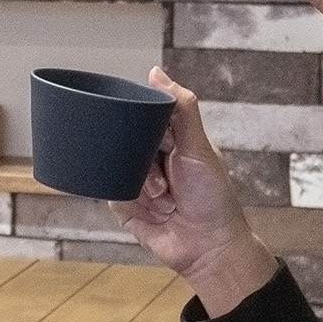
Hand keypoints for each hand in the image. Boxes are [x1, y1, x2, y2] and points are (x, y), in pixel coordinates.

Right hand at [111, 68, 280, 315]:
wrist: (208, 249)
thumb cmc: (213, 199)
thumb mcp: (199, 148)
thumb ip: (181, 109)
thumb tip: (155, 72)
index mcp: (172, 140)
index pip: (144, 116)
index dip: (141, 120)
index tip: (149, 133)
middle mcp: (151, 158)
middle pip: (126, 140)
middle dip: (143, 160)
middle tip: (165, 181)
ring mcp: (136, 181)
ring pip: (116, 165)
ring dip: (141, 184)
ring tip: (165, 200)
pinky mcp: (123, 205)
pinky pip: (109, 191)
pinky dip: (127, 199)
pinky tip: (152, 210)